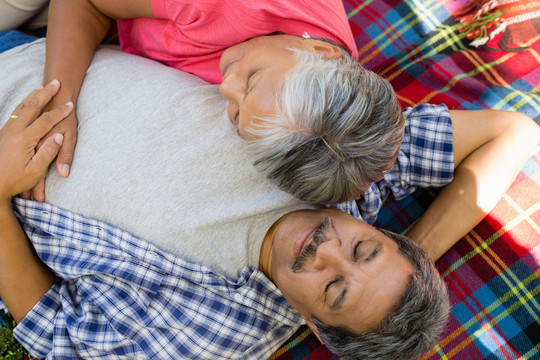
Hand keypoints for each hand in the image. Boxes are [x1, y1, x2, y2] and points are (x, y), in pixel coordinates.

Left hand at [0, 80, 72, 203]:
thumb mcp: (35, 171)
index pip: (46, 121)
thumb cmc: (15, 181)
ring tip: (41, 87)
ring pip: (21, 108)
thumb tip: (57, 137)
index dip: (59, 112)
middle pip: (32, 107)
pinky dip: (22, 105)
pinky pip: (14, 114)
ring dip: (33, 96)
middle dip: (45, 94)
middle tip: (56, 82)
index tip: (70, 105)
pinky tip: (25, 104)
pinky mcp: (1, 135)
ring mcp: (6, 132)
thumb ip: (48, 152)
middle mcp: (14, 132)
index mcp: (25, 140)